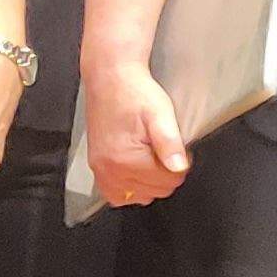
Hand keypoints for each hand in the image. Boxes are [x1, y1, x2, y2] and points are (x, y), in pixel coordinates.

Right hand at [81, 59, 191, 207]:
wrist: (110, 79)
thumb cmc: (134, 93)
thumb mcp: (161, 114)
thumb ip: (170, 143)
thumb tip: (178, 168)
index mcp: (126, 158)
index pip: (168, 182)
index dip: (180, 165)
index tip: (176, 148)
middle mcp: (109, 169)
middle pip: (154, 191)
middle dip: (165, 173)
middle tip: (162, 148)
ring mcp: (99, 169)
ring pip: (137, 196)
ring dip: (149, 181)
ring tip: (150, 155)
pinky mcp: (96, 166)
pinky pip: (116, 194)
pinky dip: (131, 186)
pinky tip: (138, 168)